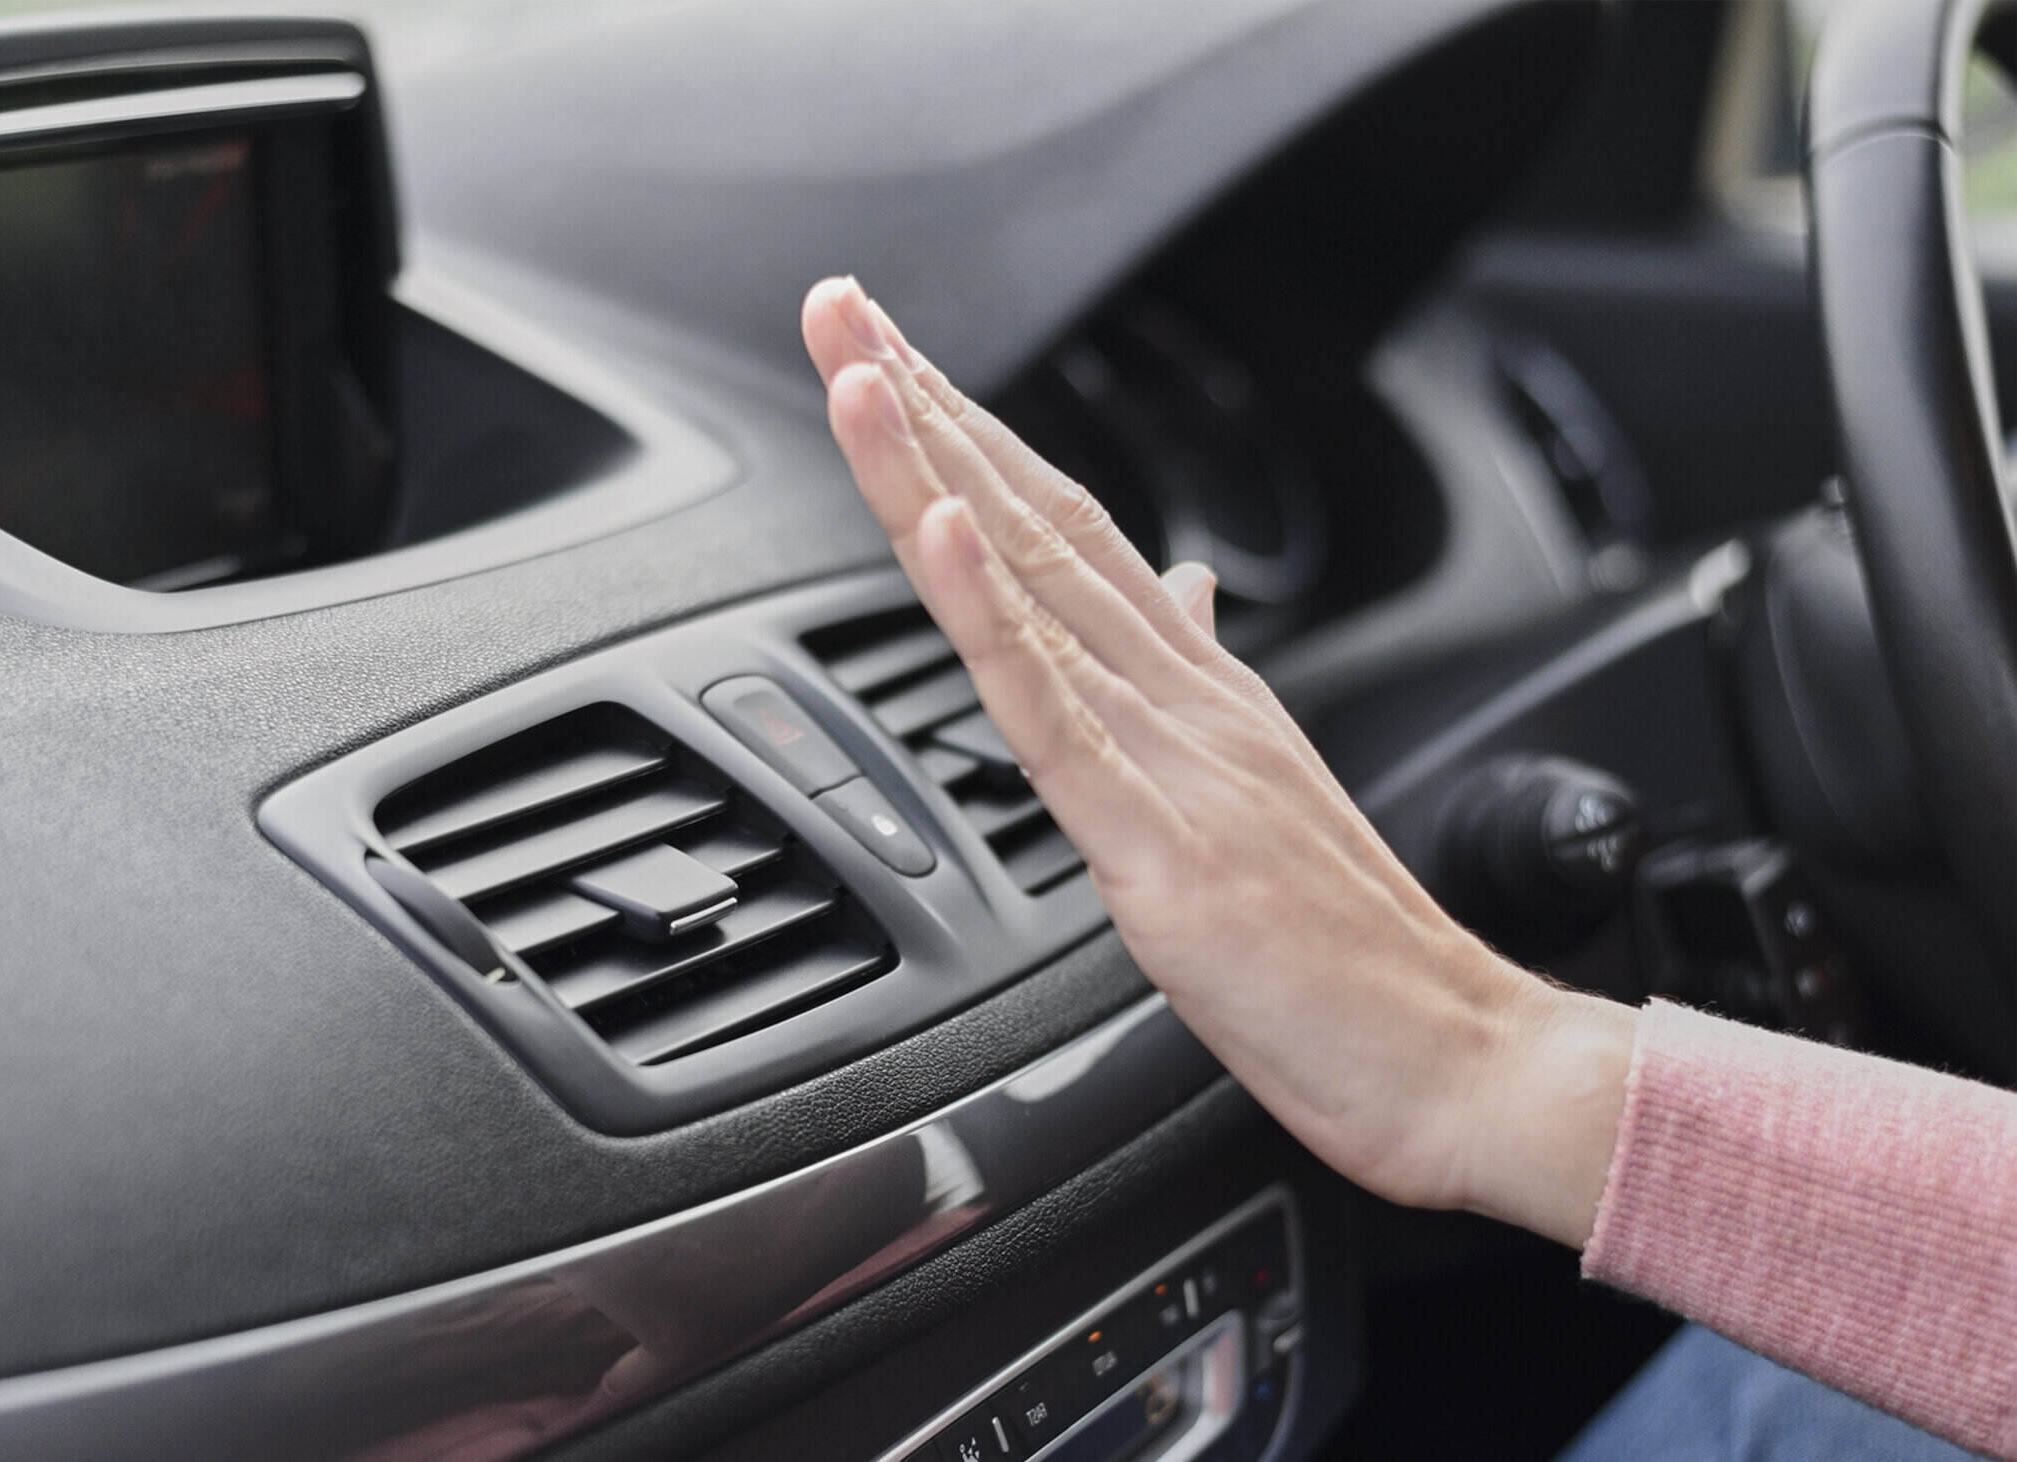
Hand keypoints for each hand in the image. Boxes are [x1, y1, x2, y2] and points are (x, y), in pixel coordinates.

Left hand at [801, 278, 1635, 1248]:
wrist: (1460, 1056)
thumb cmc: (1350, 950)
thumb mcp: (1255, 793)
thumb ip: (1203, 681)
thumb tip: (1179, 591)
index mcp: (1195, 687)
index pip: (1065, 527)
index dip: (974, 436)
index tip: (893, 358)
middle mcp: (1179, 692)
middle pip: (1032, 520)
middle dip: (926, 407)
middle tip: (843, 306)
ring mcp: (1168, 754)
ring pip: (1027, 586)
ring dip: (933, 468)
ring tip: (861, 367)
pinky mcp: (1157, 838)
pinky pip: (1055, 710)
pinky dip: (990, 613)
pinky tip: (943, 529)